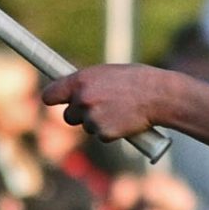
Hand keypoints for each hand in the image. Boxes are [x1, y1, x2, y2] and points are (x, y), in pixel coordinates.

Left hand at [43, 65, 173, 142]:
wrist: (159, 96)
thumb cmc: (137, 80)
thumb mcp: (108, 73)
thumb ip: (88, 83)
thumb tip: (74, 91)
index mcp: (81, 80)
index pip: (50, 95)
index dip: (53, 98)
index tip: (55, 101)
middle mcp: (82, 99)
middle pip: (68, 115)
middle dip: (80, 114)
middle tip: (100, 107)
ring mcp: (92, 118)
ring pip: (86, 126)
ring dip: (99, 122)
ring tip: (120, 110)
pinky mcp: (104, 133)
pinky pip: (101, 136)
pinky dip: (111, 132)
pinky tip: (125, 121)